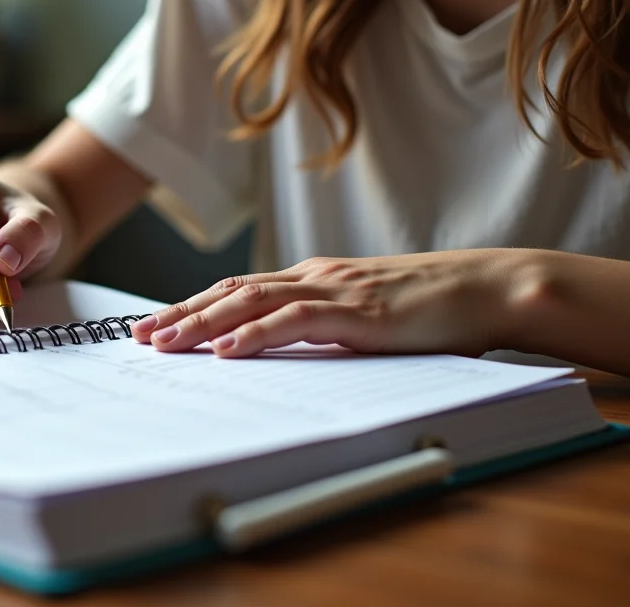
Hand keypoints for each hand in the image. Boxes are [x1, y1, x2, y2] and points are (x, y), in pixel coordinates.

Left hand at [130, 250, 527, 356]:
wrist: (489, 289)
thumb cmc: (432, 310)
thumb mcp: (365, 317)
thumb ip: (325, 329)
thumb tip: (282, 352)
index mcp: (315, 279)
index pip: (240, 289)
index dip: (194, 305)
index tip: (157, 324)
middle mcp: (316, 277)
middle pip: (232, 291)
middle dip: (182, 313)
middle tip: (140, 336)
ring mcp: (336, 290)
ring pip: (253, 300)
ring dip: (204, 322)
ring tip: (166, 343)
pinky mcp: (359, 310)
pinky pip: (297, 321)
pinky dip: (257, 334)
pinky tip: (227, 350)